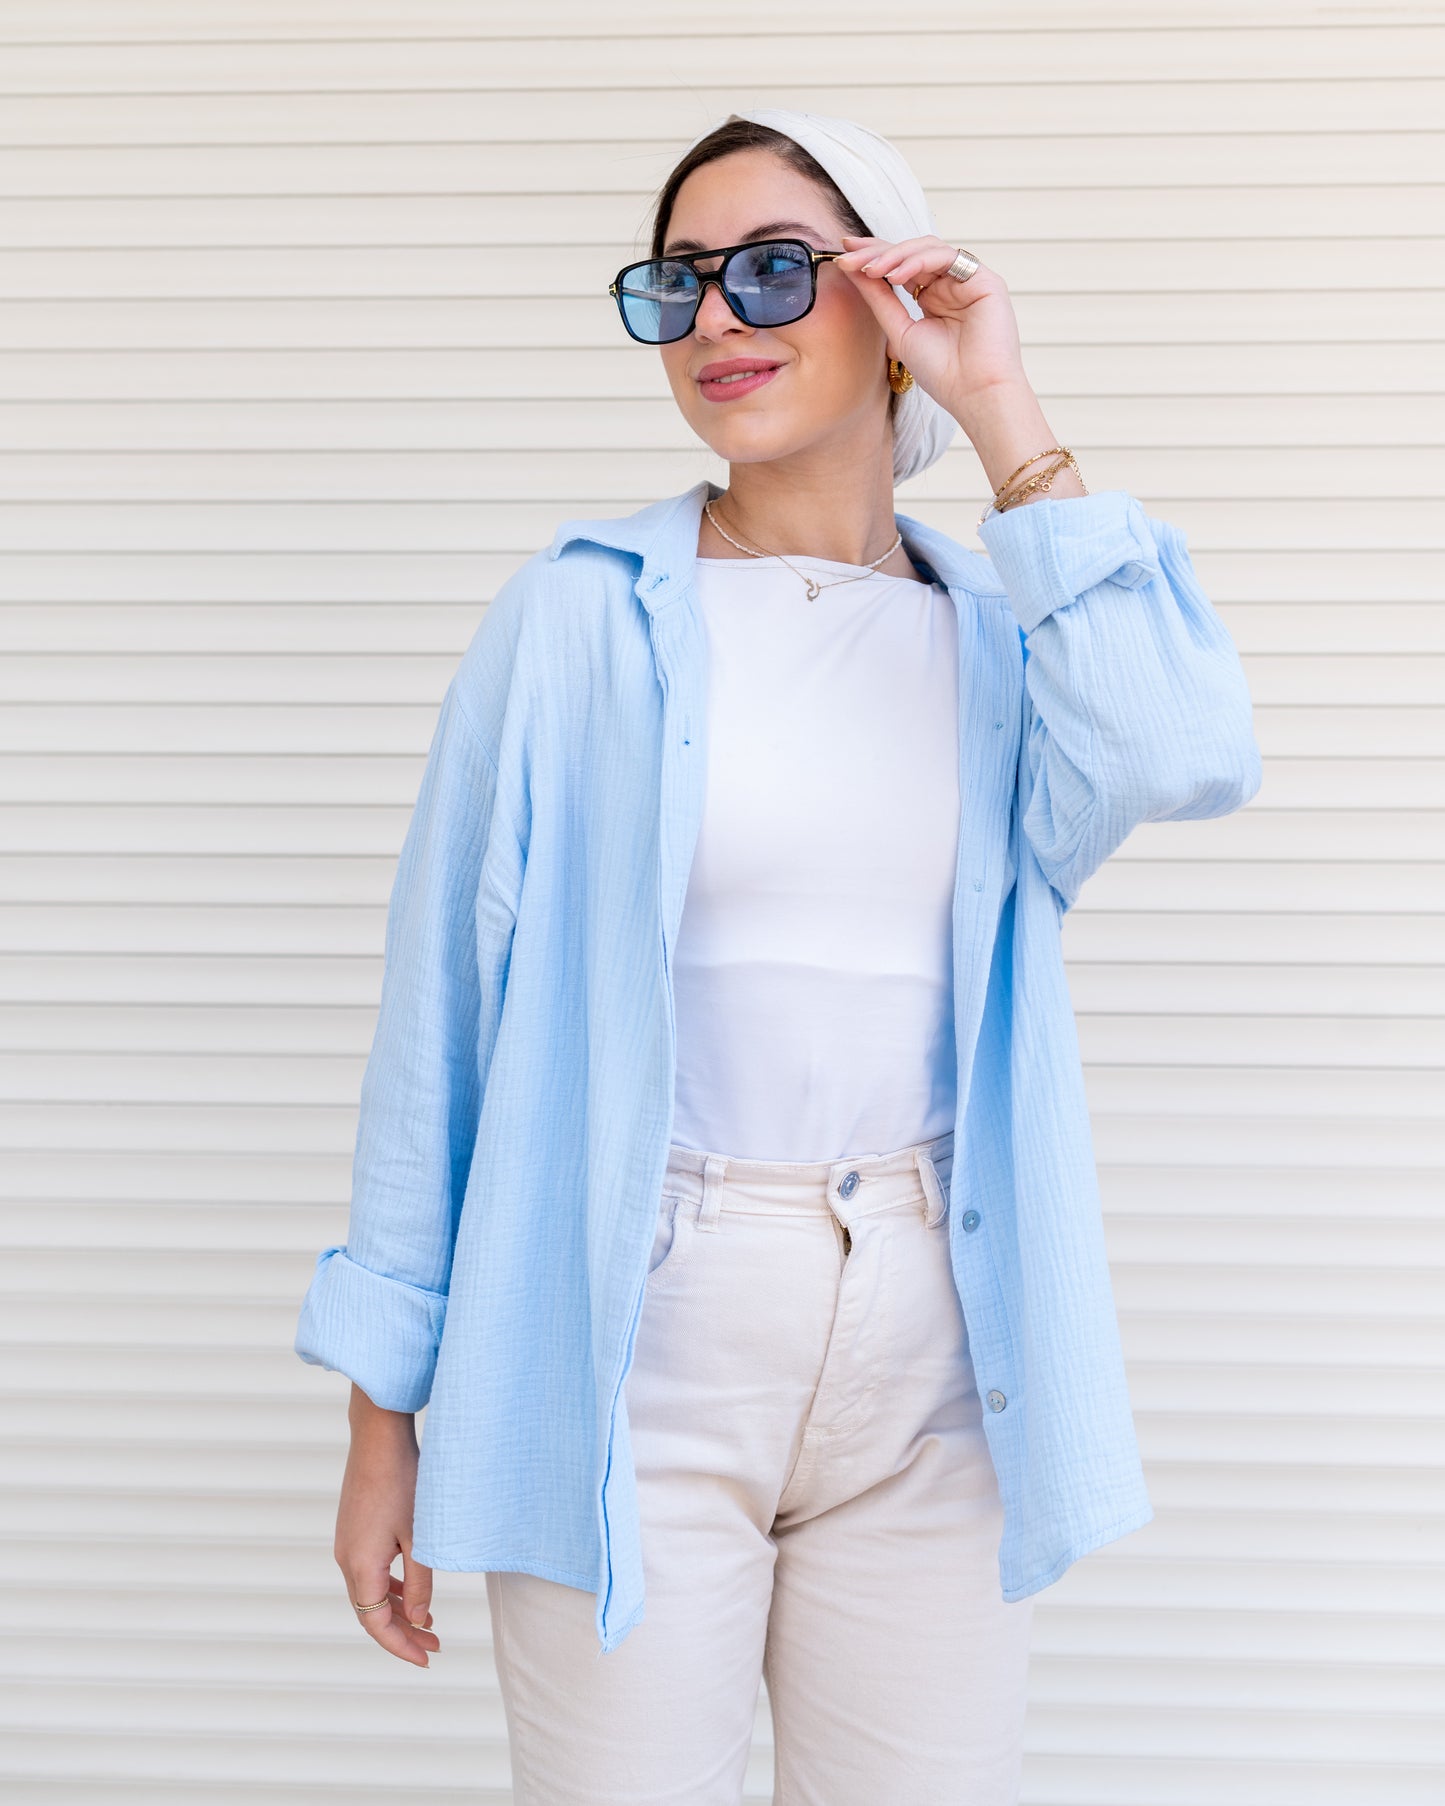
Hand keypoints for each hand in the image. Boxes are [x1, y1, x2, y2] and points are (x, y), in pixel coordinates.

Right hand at [335, 1399, 438, 1667]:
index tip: (428, 1658)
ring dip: (398, 1610)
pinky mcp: (353, 1530)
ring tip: (429, 1622)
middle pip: (371, 1612)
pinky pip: (369, 1572)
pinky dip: (390, 1588)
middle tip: (435, 1645)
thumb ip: (421, 1582)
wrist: (378, 1437)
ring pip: (370, 1592)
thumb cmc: (403, 1482)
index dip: (402, 1646)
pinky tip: (412, 1589)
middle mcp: (346, 1560)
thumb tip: (422, 1620)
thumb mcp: (419, 1537)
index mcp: (360, 1567)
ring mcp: (347, 1544)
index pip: (377, 1624)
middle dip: (403, 1632)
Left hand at [833, 234, 1028, 421]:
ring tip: (870, 269)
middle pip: (911, 252)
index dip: (874, 257)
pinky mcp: (984, 279)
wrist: (974, 394)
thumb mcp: (899, 330)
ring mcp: (968, 280)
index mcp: (933, 297)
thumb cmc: (942, 373)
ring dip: (895, 255)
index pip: (901, 267)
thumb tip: (852, 270)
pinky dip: (918, 261)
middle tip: (849, 254)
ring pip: (927, 248)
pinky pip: (946, 256)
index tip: (844, 255)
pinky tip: (896, 275)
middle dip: (878, 251)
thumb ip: (879, 298)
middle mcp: (951, 285)